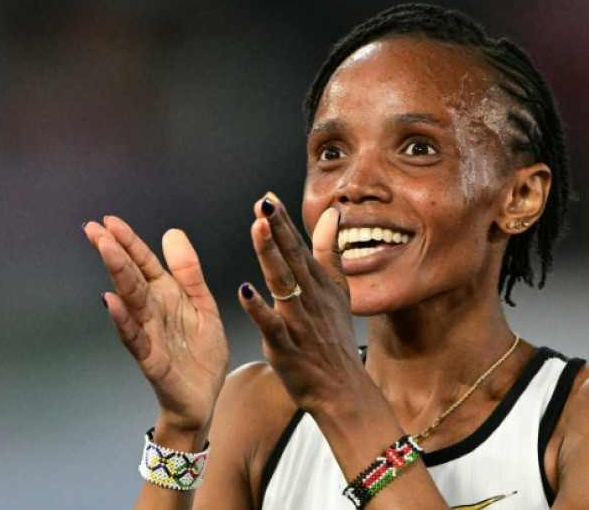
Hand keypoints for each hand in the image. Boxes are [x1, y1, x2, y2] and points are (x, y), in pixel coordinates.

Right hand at [84, 216, 228, 434]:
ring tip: (104, 250)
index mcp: (166, 296)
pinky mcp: (151, 360)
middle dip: (114, 252)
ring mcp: (149, 334)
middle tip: (93, 229)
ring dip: (117, 275)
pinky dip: (122, 320)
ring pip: (131, 300)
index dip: (129, 242)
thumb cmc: (200, 354)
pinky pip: (134, 338)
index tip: (109, 221)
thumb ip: (189, 272)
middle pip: (131, 277)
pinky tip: (110, 301)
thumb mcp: (202, 304)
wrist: (205, 397)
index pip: (144, 263)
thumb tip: (171, 232)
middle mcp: (153, 311)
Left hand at [238, 193, 367, 415]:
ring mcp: (299, 322)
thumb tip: (333, 215)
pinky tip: (244, 290)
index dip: (284, 222)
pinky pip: (271, 325)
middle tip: (264, 204)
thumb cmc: (335, 340)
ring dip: (270, 256)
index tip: (268, 197)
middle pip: (291, 258)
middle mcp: (309, 298)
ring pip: (282, 284)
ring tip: (258, 229)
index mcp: (318, 284)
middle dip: (278, 230)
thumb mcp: (339, 292)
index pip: (298, 247)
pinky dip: (258, 309)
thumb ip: (331, 252)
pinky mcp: (287, 347)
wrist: (344, 390)